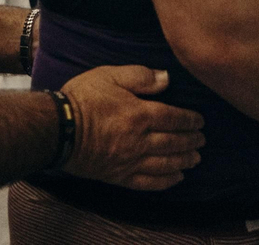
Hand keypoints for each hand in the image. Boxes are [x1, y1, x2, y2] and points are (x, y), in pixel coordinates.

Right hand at [60, 65, 204, 190]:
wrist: (57, 129)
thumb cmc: (82, 98)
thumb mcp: (109, 75)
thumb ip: (140, 76)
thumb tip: (166, 78)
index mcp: (139, 115)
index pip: (174, 119)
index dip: (190, 120)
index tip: (200, 121)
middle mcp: (139, 141)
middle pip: (173, 142)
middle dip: (191, 141)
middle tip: (202, 140)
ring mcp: (130, 161)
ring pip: (165, 164)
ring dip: (183, 161)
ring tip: (195, 159)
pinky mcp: (119, 176)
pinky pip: (148, 183)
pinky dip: (166, 182)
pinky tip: (176, 178)